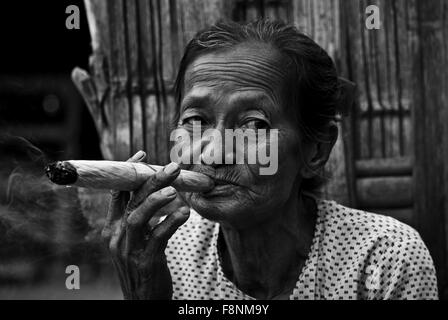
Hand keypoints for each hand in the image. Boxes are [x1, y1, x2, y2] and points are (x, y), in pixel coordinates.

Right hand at [102, 151, 189, 298]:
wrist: (141, 301)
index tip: (141, 154)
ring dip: (157, 200)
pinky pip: (158, 238)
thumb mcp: (133, 240)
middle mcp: (116, 236)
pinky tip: (184, 214)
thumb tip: (154, 192)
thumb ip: (139, 218)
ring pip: (139, 217)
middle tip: (172, 167)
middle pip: (132, 201)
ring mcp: (129, 250)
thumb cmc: (141, 265)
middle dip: (150, 180)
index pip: (118, 193)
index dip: (128, 173)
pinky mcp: (145, 262)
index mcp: (112, 228)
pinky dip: (171, 223)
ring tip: (174, 190)